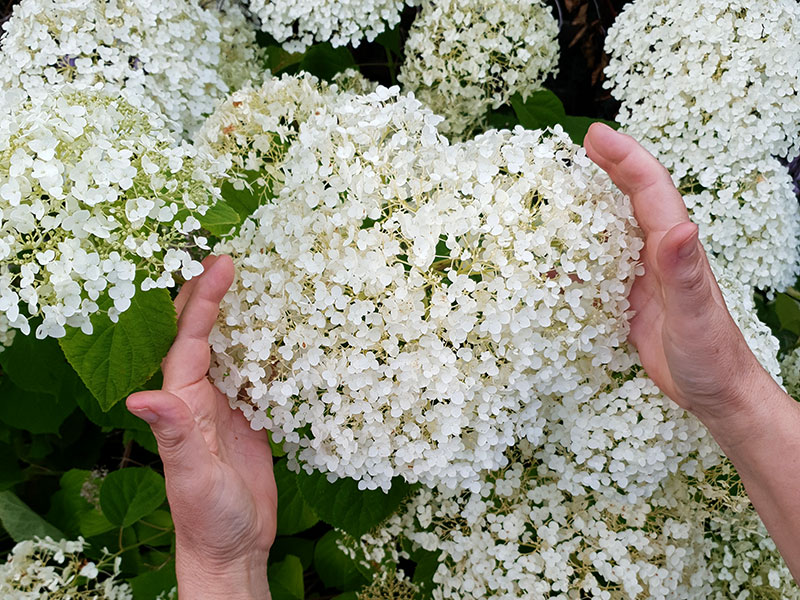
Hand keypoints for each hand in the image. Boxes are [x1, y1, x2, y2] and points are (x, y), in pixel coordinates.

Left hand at [127, 255, 275, 599]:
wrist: (235, 545)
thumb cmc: (207, 516)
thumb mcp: (191, 476)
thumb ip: (172, 435)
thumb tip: (140, 397)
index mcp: (182, 404)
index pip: (188, 341)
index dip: (201, 302)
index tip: (220, 266)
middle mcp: (200, 397)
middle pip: (200, 335)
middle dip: (210, 295)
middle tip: (230, 258)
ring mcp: (225, 406)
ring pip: (229, 349)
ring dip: (238, 315)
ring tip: (257, 282)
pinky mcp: (250, 418)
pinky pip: (256, 374)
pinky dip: (266, 349)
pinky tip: (281, 332)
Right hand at [583, 123, 772, 427]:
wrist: (716, 393)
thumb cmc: (711, 355)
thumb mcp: (695, 314)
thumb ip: (684, 272)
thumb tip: (679, 227)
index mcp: (675, 249)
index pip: (650, 191)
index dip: (625, 159)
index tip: (595, 136)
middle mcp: (660, 254)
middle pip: (635, 198)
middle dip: (611, 166)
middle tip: (582, 145)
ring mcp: (645, 275)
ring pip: (617, 228)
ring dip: (594, 203)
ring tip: (564, 188)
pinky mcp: (632, 299)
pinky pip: (604, 267)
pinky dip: (581, 257)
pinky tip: (559, 262)